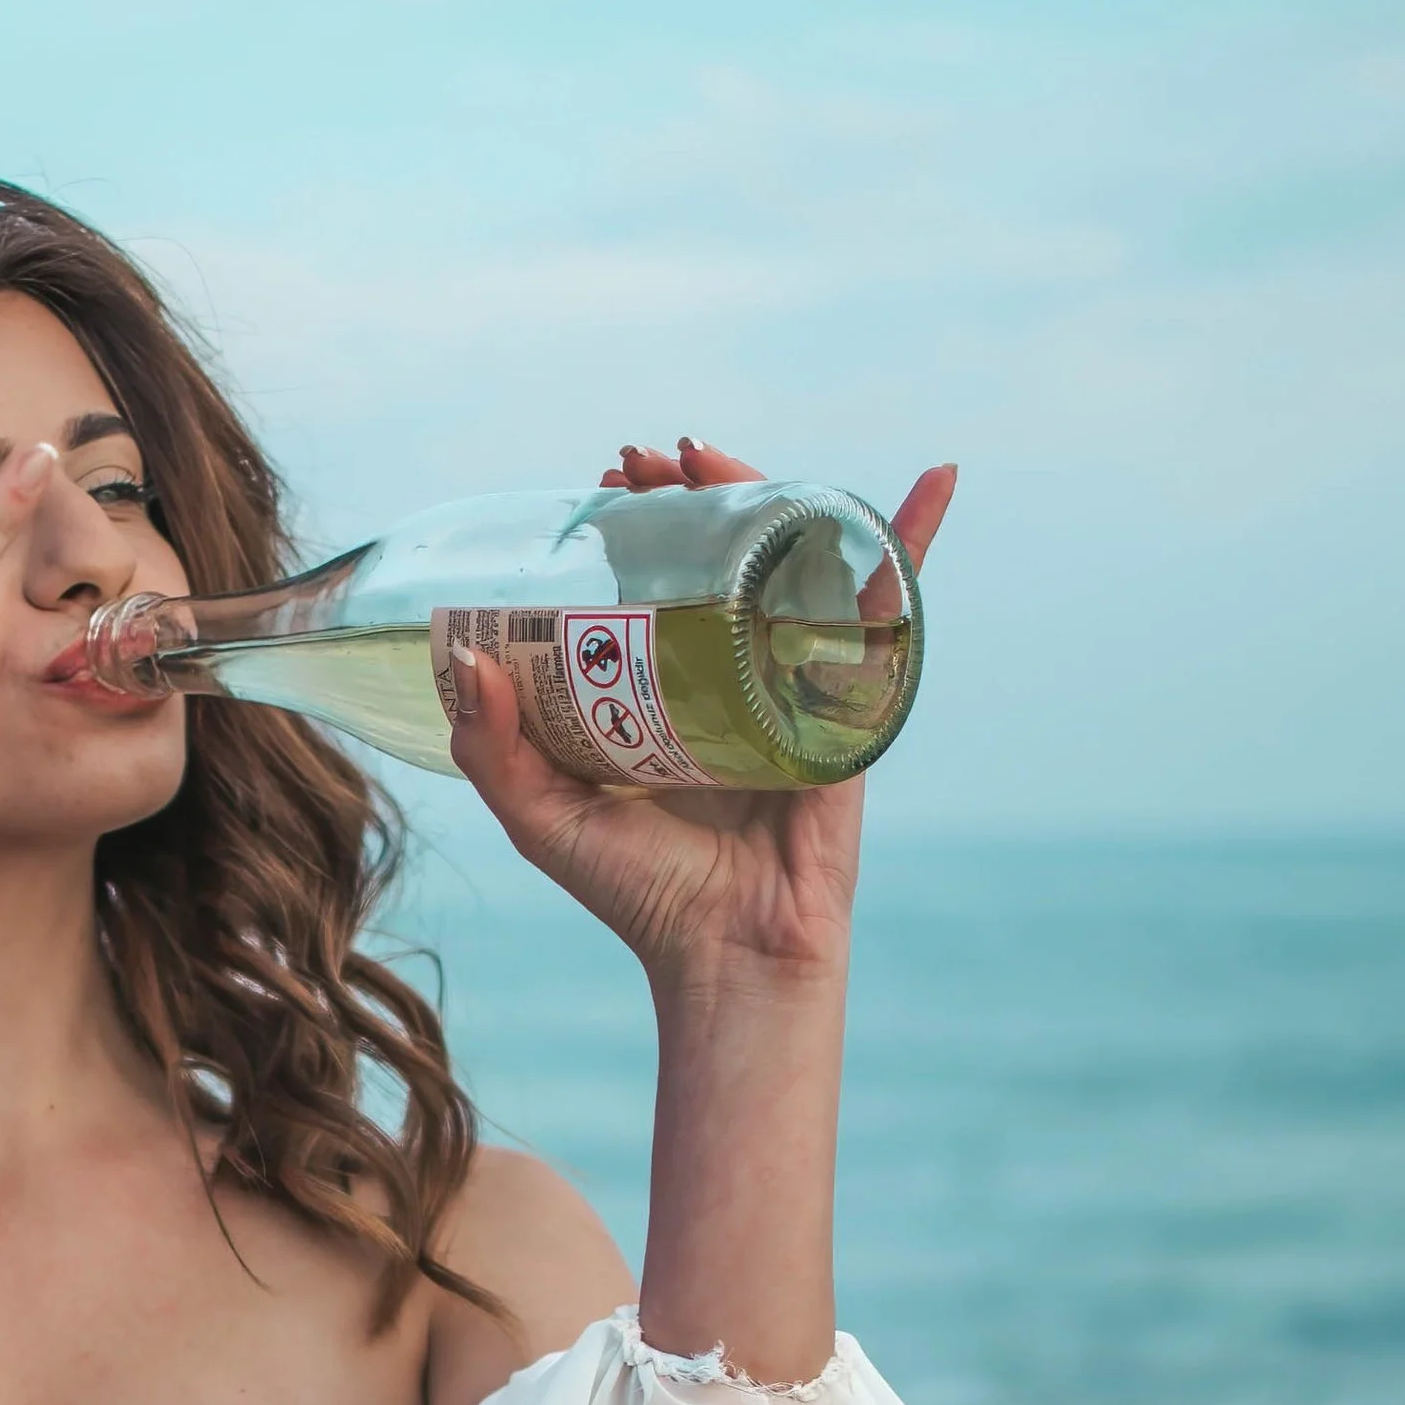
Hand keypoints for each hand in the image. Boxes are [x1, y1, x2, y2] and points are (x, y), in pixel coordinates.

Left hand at [447, 437, 955, 988]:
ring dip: (767, 488)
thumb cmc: (639, 894)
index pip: (655, 578)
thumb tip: (468, 656)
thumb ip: (493, 747)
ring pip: (793, 559)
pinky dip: (914, 540)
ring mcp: (795, 676)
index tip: (603, 485)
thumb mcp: (541, 817)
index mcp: (664, 689)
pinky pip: (890, 610)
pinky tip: (936, 482)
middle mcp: (731, 672)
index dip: (633, 523)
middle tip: (645, 460)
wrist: (728, 953)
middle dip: (690, 490)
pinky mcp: (850, 698)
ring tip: (707, 450)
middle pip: (724, 552)